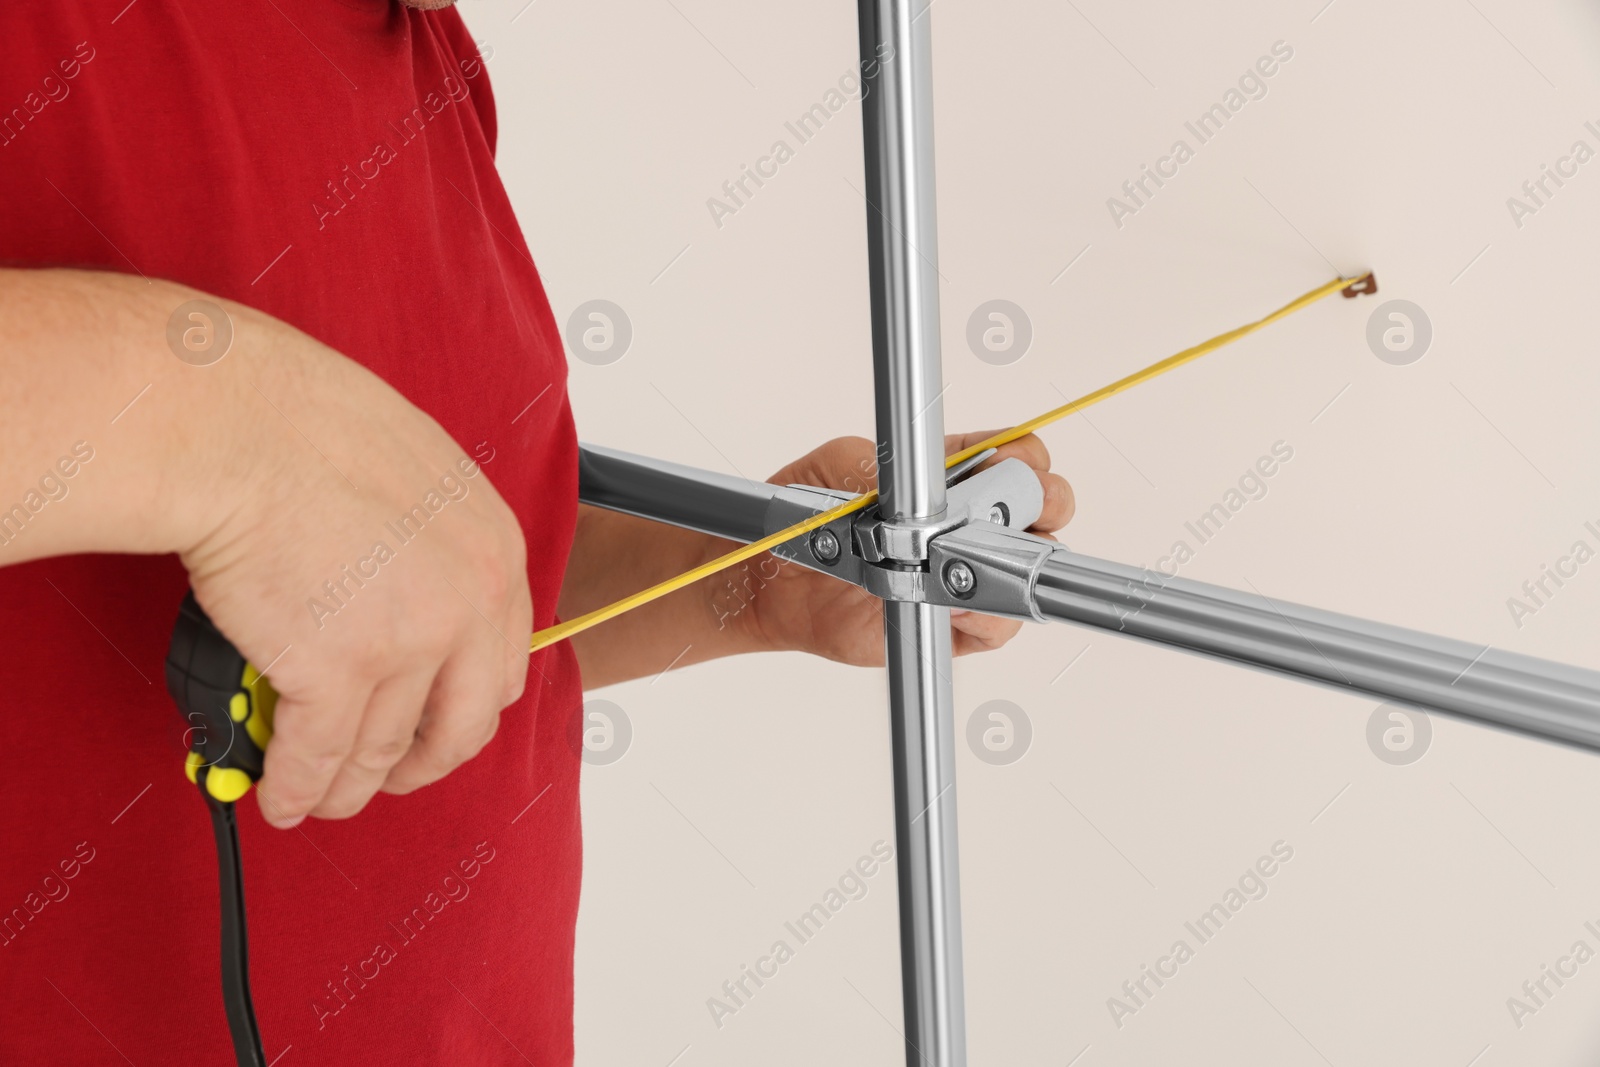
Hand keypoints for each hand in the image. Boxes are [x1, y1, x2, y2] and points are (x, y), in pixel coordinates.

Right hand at [177, 297, 531, 828]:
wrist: (240, 426)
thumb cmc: (310, 428)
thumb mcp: (423, 476)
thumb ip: (436, 541)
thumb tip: (410, 587)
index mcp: (498, 553)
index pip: (501, 665)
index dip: (462, 709)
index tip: (436, 726)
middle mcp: (469, 605)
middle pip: (462, 724)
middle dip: (425, 762)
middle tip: (393, 775)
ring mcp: (407, 643)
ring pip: (384, 749)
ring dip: (350, 786)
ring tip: (324, 798)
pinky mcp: (335, 671)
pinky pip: (317, 755)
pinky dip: (296, 787)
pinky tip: (280, 798)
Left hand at [729, 432, 1073, 664]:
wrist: (773, 576)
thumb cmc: (810, 512)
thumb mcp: (845, 466)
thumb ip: (892, 469)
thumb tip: (928, 486)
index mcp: (956, 473)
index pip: (1020, 457)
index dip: (1026, 460)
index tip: (1016, 463)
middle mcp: (971, 522)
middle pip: (1045, 509)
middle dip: (1046, 503)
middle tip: (1024, 506)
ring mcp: (965, 574)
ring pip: (1028, 568)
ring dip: (1014, 558)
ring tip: (976, 553)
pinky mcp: (952, 626)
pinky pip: (996, 625)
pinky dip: (988, 613)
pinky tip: (961, 600)